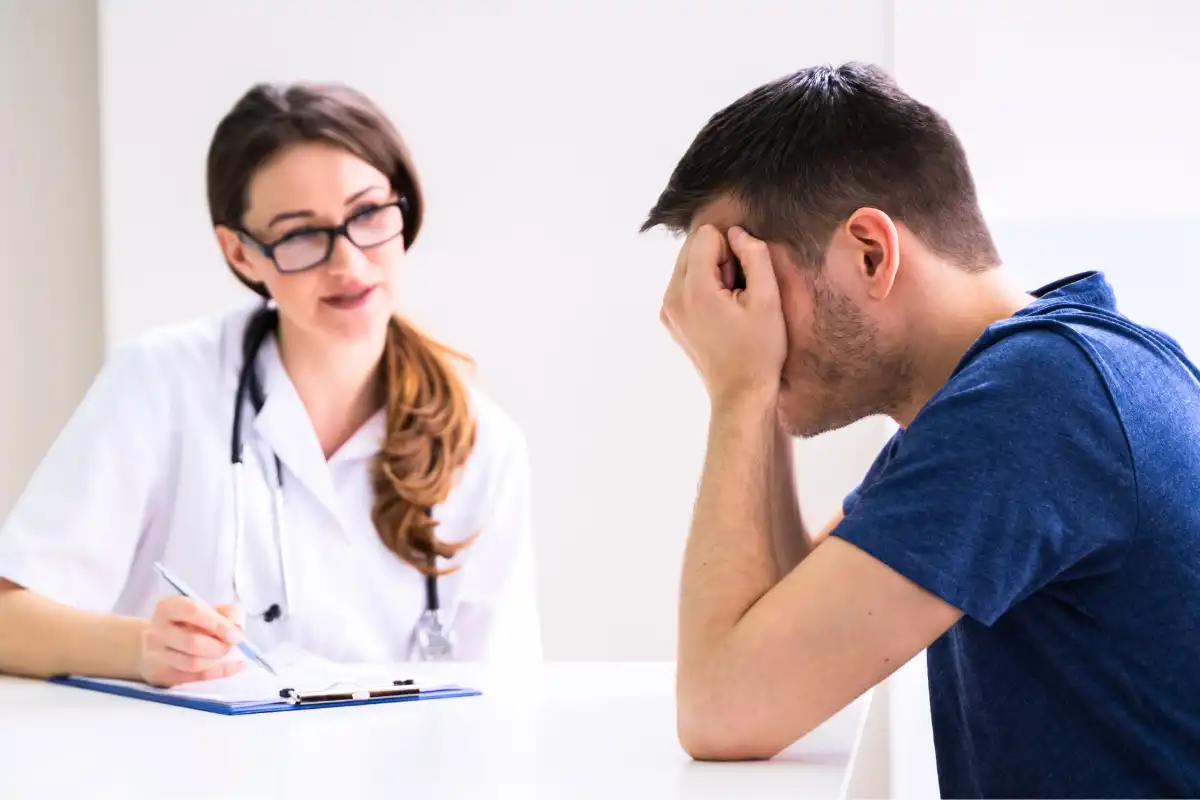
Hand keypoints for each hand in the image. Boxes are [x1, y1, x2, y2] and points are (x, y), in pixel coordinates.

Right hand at [138, 597, 246, 686]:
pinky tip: (237, 665)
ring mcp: (158, 656)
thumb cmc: (186, 623)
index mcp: (167, 608)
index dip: (218, 623)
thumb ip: (228, 612)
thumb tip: (238, 627)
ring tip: (226, 651)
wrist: (154, 645)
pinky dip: (222, 671)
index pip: (192, 612)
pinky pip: (197, 676)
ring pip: (192, 662)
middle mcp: (157, 632)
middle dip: (219, 645)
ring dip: (217, 659)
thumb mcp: (206, 609)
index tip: (235, 633)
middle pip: (192, 642)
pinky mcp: (165, 675)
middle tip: (232, 644)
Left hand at [660, 225, 786, 411]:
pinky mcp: (670, 319)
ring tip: (730, 305)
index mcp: (693, 289)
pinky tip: (720, 314)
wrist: (741, 393)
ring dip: (711, 273)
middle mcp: (671, 296)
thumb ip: (755, 257)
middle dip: (718, 259)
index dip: (732, 250)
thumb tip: (738, 233)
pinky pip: (684, 284)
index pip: (706, 235)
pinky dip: (702, 288)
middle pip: (692, 246)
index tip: (742, 281)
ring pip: (687, 263)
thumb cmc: (758, 351)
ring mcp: (667, 309)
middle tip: (737, 294)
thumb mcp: (768, 300)